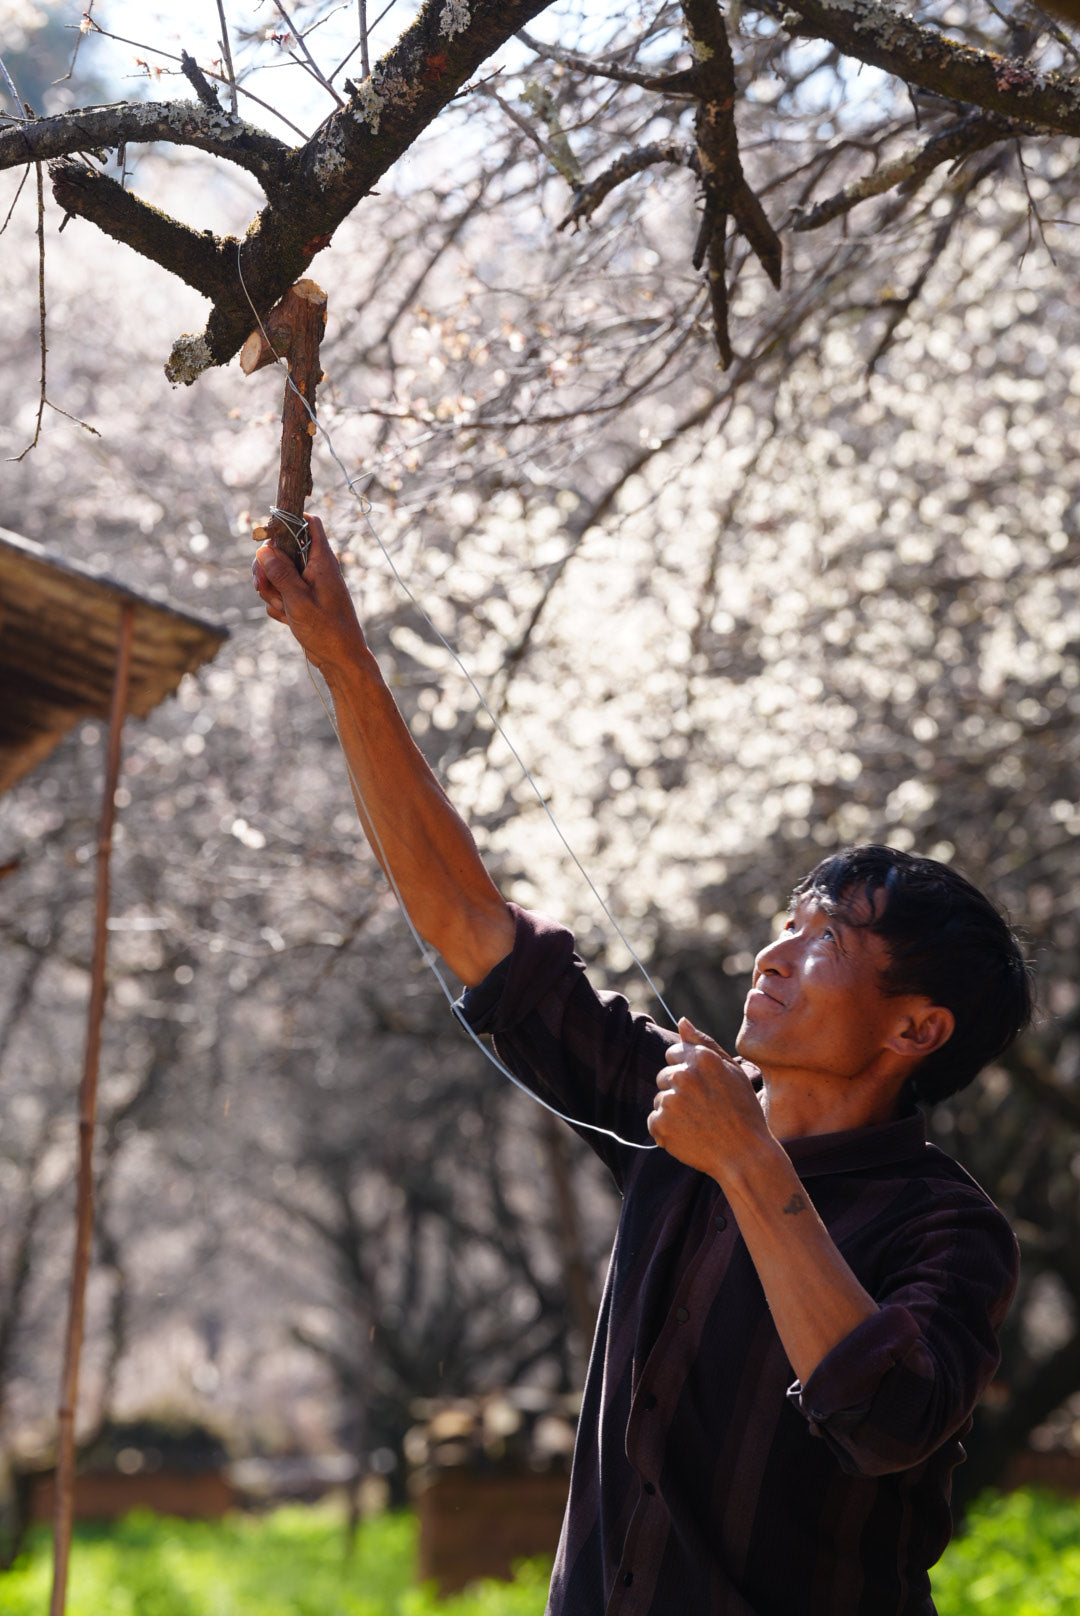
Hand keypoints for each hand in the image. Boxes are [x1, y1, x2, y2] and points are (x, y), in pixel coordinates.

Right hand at [252, 514, 366, 672]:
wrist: (339, 659)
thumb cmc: (327, 630)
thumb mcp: (298, 600)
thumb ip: (281, 573)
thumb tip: (264, 549)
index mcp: (322, 560)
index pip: (308, 523)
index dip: (288, 522)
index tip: (268, 535)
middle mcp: (315, 567)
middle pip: (282, 549)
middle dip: (268, 568)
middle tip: (262, 585)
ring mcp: (308, 583)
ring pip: (277, 574)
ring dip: (272, 591)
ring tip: (284, 609)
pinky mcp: (301, 598)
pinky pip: (280, 593)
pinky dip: (279, 605)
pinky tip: (288, 619)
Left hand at [648, 1016, 768, 1177]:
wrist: (745, 1155)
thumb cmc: (744, 1112)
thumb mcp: (733, 1072)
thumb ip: (705, 1044)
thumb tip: (682, 1021)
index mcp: (701, 1058)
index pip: (673, 1053)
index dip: (687, 1070)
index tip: (701, 1087)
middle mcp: (683, 1075)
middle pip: (664, 1076)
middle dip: (678, 1090)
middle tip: (704, 1109)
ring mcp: (671, 1100)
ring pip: (660, 1099)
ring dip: (673, 1111)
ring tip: (699, 1124)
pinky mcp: (661, 1124)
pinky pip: (654, 1122)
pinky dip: (666, 1131)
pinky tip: (689, 1137)